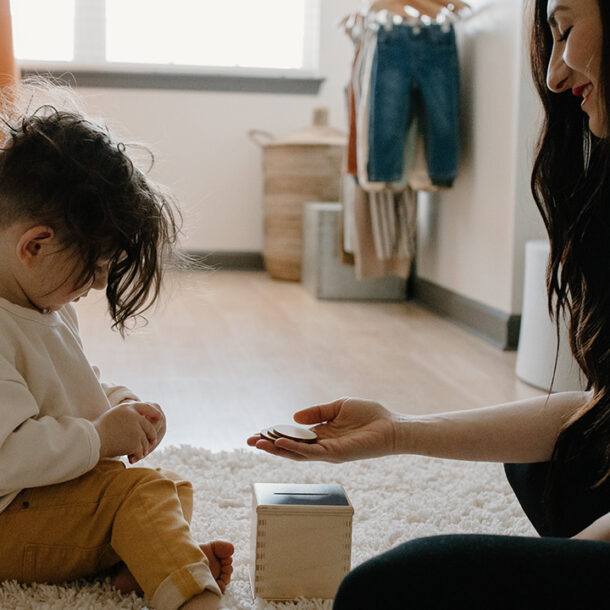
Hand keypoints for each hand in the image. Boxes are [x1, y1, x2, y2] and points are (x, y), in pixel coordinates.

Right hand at [93, 402, 159, 461]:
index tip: (161, 417)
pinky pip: (141, 450)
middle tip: (151, 444)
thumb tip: (141, 420)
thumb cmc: (98, 430)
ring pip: (145, 441)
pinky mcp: (135, 441)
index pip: (145, 407)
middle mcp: (134, 416)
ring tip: (134, 454)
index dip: (154, 412)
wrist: (92, 440)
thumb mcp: (114, 415)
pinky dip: (137, 456)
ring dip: (141, 449)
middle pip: (149, 427)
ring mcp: (136, 429)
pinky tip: (132, 459)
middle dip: (151, 437)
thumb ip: (128, 416)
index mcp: (127, 407)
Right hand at [246, 397, 396, 462]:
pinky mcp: (337, 454)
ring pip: (297, 453)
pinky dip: (296, 448)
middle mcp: (322, 446)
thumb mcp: (338, 406)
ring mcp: (328, 452)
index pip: (294, 437)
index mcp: (322, 435)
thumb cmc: (370, 416)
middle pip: (291, 448)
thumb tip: (294, 416)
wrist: (392, 426)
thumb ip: (317, 412)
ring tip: (258, 443)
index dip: (276, 435)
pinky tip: (282, 442)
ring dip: (277, 449)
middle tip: (249, 441)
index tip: (258, 432)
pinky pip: (312, 452)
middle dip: (270, 445)